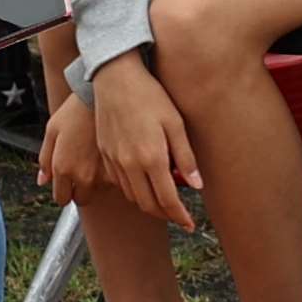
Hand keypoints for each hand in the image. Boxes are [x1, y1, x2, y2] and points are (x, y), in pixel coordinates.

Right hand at [43, 53, 200, 224]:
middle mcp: (130, 164)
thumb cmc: (150, 95)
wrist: (114, 77)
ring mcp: (114, 160)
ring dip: (148, 205)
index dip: (180, 216)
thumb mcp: (175, 123)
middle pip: (147, 205)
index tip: (189, 224)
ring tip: (163, 202)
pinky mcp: (105, 153)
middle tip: (178, 216)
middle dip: (165, 215)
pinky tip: (143, 184)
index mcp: (151, 157)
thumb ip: (185, 157)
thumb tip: (197, 185)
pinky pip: (119, 183)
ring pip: (132, 196)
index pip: (168, 200)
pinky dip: (133, 191)